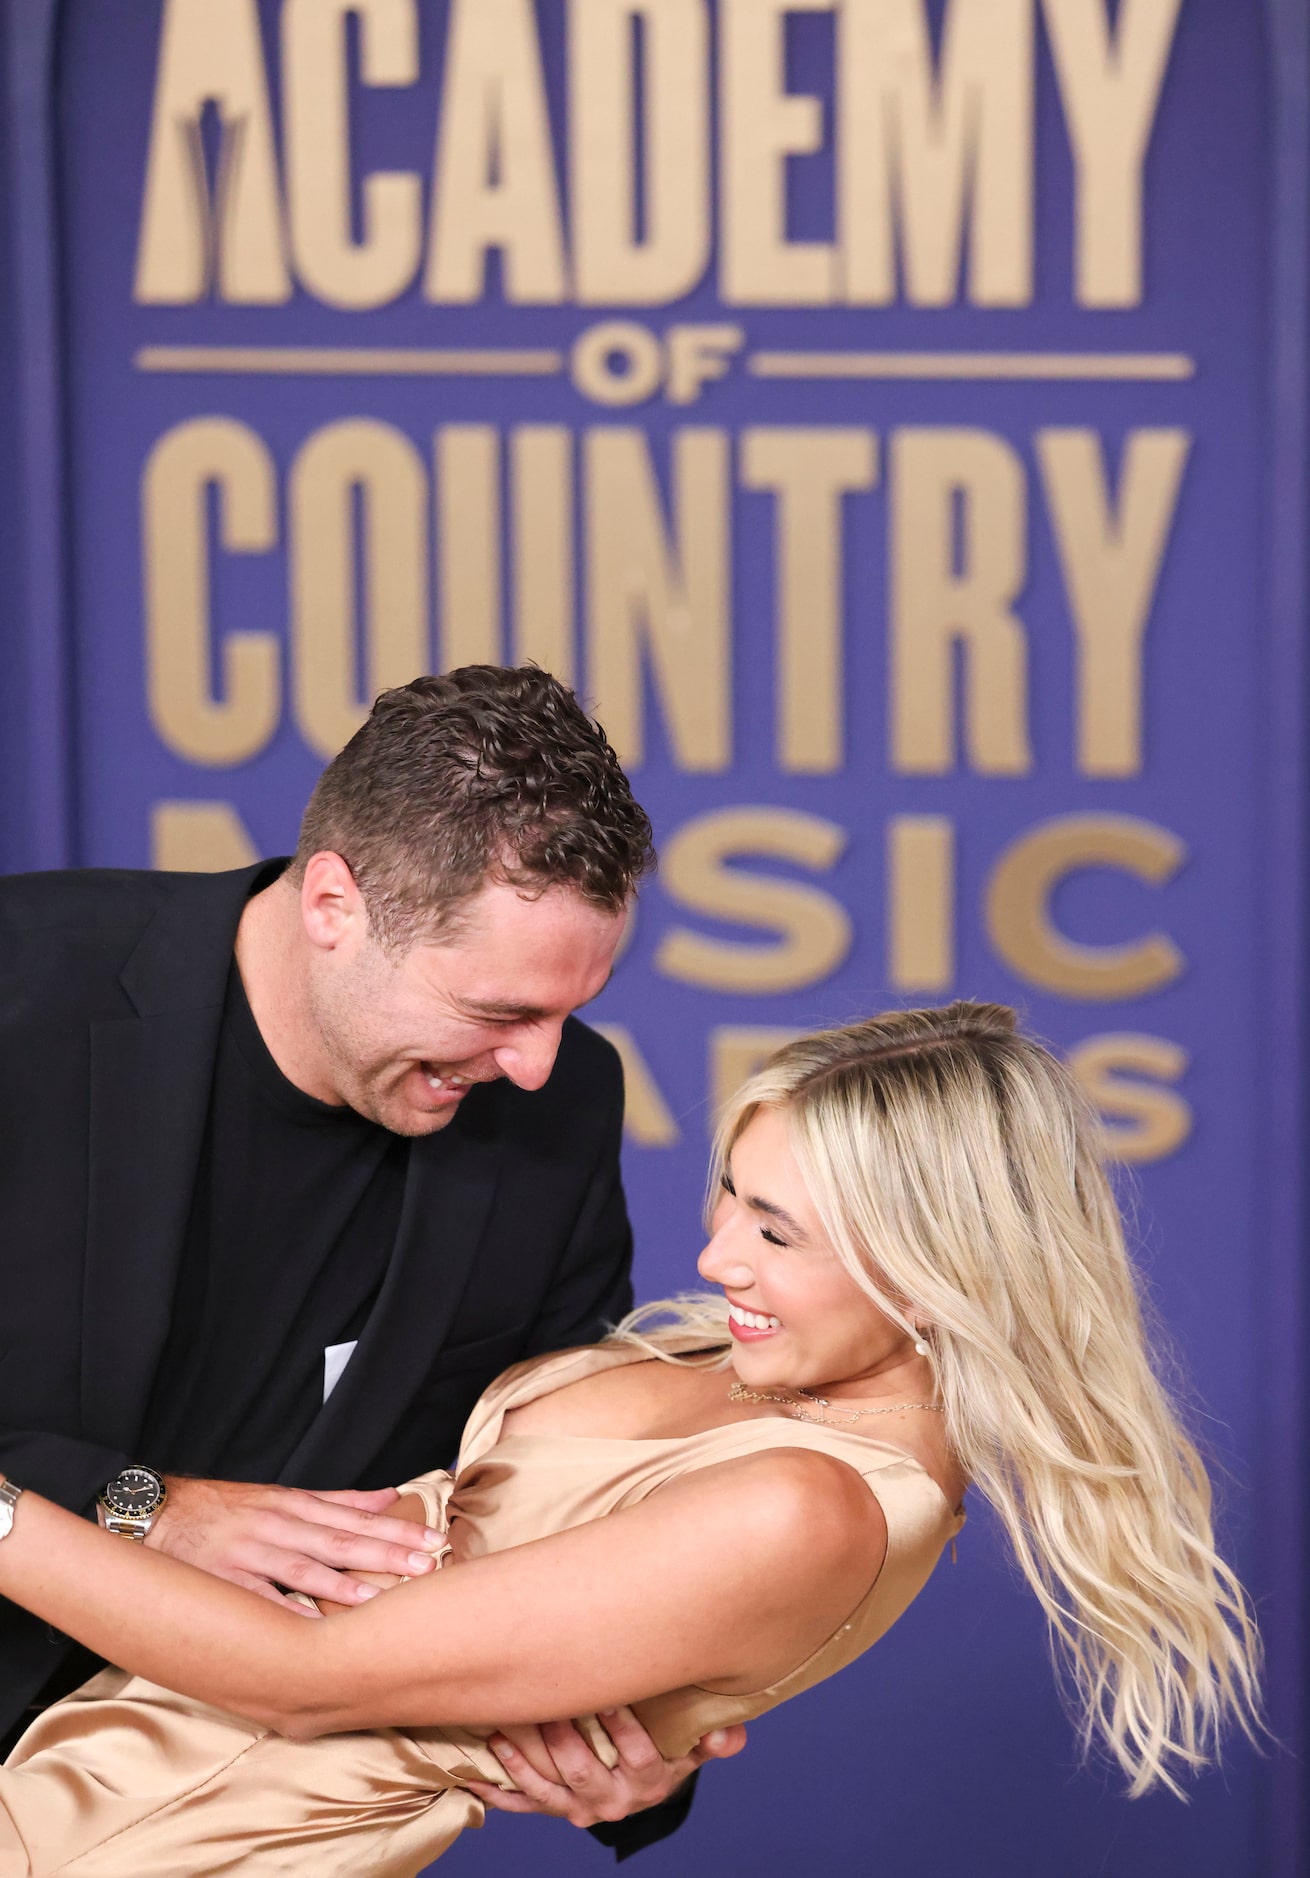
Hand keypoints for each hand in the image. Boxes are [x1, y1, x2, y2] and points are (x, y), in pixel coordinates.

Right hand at [145, 1477, 446, 1611]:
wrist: (155, 1514)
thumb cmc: (224, 1508)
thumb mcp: (281, 1495)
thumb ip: (337, 1500)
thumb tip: (388, 1496)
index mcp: (293, 1505)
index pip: (354, 1517)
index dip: (395, 1528)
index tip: (433, 1539)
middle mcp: (277, 1526)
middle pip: (339, 1540)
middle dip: (385, 1553)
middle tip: (426, 1564)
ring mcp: (249, 1553)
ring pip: (304, 1569)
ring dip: (344, 1586)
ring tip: (381, 1600)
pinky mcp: (223, 1581)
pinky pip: (259, 1599)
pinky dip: (284, 1613)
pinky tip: (311, 1629)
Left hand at [464, 1709, 746, 1826]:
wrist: (639, 1785)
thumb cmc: (666, 1749)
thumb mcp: (693, 1745)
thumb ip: (713, 1738)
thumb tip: (729, 1735)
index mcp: (650, 1781)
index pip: (639, 1757)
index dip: (625, 1728)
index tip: (611, 1696)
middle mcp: (613, 1800)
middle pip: (586, 1772)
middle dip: (565, 1739)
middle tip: (548, 1705)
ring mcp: (579, 1807)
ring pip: (549, 1788)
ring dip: (525, 1761)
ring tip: (506, 1733)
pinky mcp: (552, 1808)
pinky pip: (521, 1803)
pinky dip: (497, 1788)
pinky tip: (474, 1771)